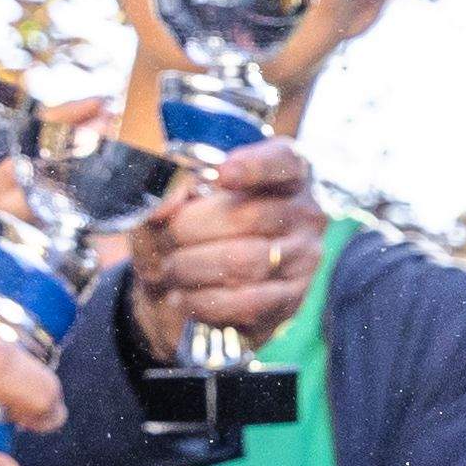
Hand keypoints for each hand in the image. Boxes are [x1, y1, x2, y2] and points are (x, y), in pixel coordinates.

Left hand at [124, 135, 326, 349]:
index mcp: (289, 173)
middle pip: (245, 217)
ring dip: (191, 267)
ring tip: (169, 269)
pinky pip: (244, 302)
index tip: (223, 174)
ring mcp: (305, 258)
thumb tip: (158, 209)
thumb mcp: (193, 196)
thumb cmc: (210, 224)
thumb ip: (174, 191)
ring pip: (242, 262)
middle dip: (189, 229)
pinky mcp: (293, 298)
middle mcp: (306, 213)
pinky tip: (182, 296)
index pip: (282, 162)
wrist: (231, 275)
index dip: (254, 167)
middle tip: (164, 239)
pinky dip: (202, 301)